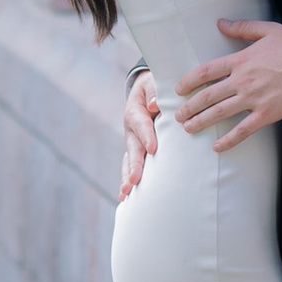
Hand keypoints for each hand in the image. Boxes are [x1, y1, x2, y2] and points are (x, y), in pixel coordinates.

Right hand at [118, 70, 158, 198]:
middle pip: (132, 149)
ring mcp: (132, 142)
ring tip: (126, 193)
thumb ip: (155, 92)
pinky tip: (126, 198)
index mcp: (135, 111)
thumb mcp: (154, 83)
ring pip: (129, 161)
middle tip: (135, 181)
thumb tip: (155, 105)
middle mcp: (131, 130)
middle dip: (135, 166)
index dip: (146, 136)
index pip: (141, 124)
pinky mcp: (136, 151)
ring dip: (128, 177)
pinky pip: (131, 167)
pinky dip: (128, 180)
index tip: (153, 149)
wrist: (147, 90)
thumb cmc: (155, 87)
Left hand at [178, 19, 281, 150]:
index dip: (189, 81)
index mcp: (240, 61)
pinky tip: (217, 146)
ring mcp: (253, 99)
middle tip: (178, 115)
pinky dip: (229, 140)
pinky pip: (243, 130)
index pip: (206, 72)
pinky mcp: (267, 114)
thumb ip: (242, 28)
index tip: (179, 89)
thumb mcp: (266, 30)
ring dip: (201, 122)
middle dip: (190, 107)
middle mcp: (242, 81)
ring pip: (220, 113)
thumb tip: (221, 23)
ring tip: (188, 129)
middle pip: (208, 96)